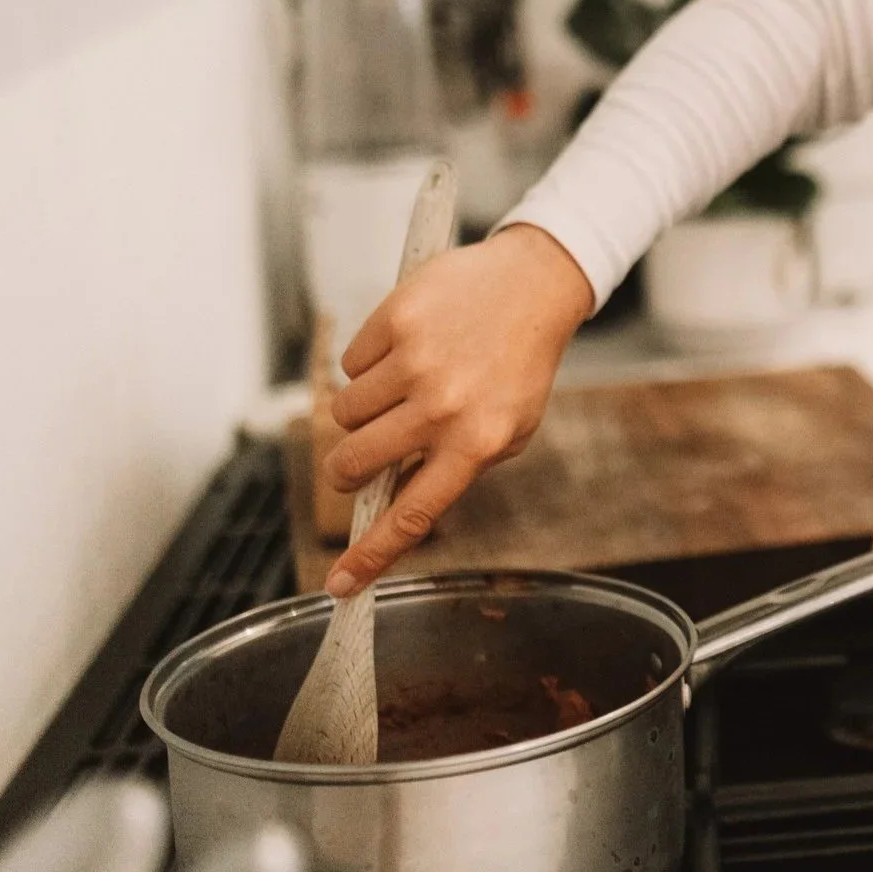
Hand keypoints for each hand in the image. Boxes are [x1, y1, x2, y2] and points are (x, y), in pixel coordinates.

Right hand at [322, 223, 590, 595]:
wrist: (533, 285)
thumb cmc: (518, 365)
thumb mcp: (506, 431)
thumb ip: (454, 468)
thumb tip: (393, 501)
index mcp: (476, 444)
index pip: (412, 515)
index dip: (370, 556)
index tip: (338, 586)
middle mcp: (445, 408)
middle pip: (353, 462)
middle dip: (347, 467)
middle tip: (361, 455)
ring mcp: (417, 362)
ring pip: (343, 413)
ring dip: (362, 408)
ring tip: (405, 385)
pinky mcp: (396, 321)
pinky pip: (349, 364)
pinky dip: (369, 362)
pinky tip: (408, 346)